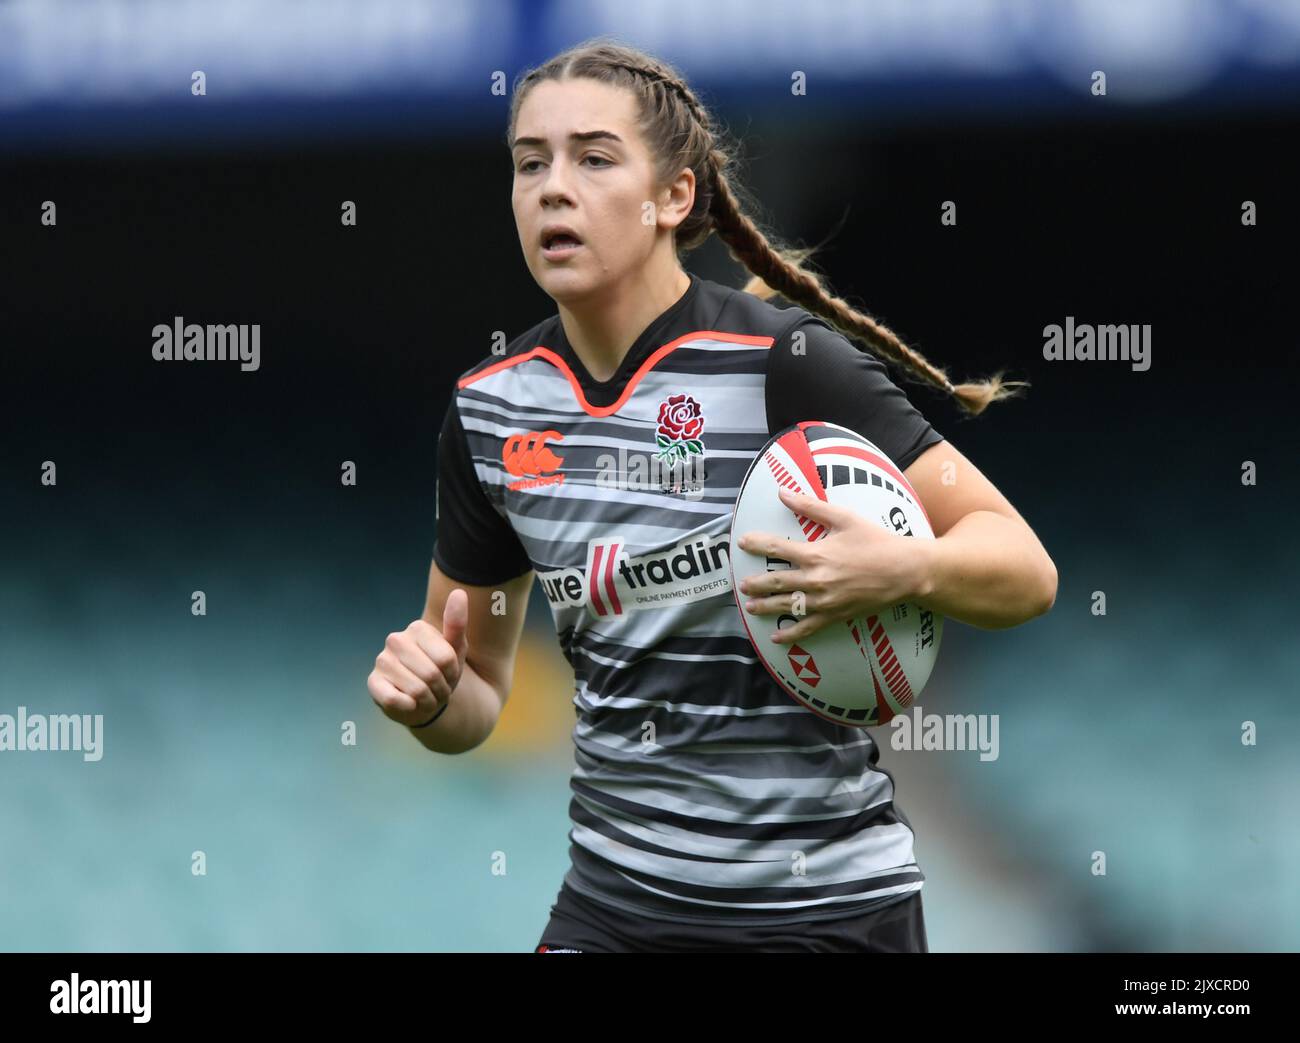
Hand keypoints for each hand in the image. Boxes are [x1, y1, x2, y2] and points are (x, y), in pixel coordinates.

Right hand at [368, 589, 469, 726]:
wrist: (424, 701)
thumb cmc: (441, 672)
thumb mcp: (456, 651)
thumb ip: (457, 623)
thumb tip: (459, 592)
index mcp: (417, 628)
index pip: (446, 658)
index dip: (452, 673)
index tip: (448, 673)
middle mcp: (395, 640)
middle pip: (432, 674)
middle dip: (440, 688)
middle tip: (436, 688)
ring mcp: (382, 661)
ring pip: (416, 690)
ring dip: (427, 700)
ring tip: (425, 696)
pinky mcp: (373, 683)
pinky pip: (394, 700)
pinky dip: (408, 708)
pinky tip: (408, 704)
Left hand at [735, 487, 929, 644]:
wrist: (904, 571)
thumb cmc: (876, 541)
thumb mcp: (843, 518)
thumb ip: (810, 505)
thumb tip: (782, 492)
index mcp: (815, 554)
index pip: (776, 548)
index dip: (756, 544)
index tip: (742, 543)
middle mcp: (815, 580)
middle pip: (776, 582)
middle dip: (756, 584)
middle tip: (742, 584)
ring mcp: (824, 601)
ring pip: (787, 606)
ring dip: (765, 607)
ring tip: (750, 607)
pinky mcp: (835, 616)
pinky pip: (807, 628)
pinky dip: (790, 634)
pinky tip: (776, 638)